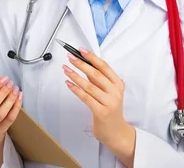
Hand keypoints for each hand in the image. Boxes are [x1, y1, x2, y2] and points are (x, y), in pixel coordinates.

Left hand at [63, 48, 134, 165]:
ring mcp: (109, 102)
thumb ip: (99, 79)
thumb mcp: (109, 92)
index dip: (92, 57)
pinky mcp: (101, 112)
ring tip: (65, 69)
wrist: (116, 132)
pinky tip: (68, 83)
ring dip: (75, 76)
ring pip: (89, 85)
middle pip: (96, 74)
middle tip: (70, 57)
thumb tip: (86, 63)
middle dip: (81, 64)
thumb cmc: (110, 110)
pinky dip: (75, 89)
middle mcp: (115, 92)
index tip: (81, 50)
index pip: (104, 66)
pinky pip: (85, 97)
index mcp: (118, 84)